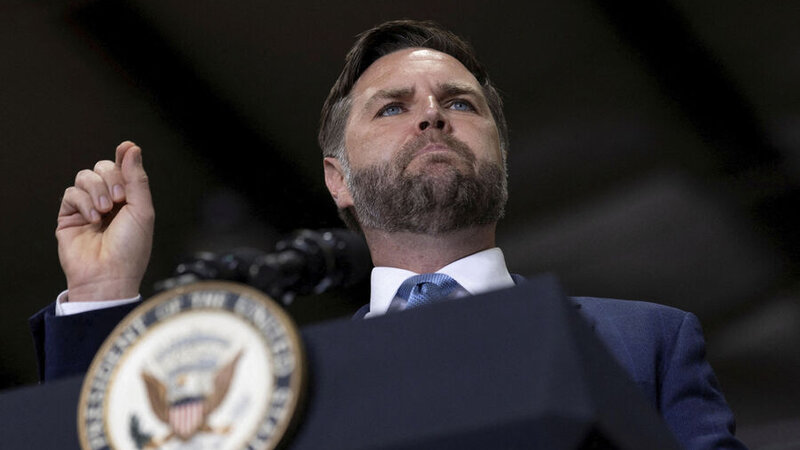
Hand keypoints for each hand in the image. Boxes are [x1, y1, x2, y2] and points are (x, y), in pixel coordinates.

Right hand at [56, 141, 154, 301]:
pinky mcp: (69, 216)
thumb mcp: (142, 210)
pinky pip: (71, 193)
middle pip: (103, 168)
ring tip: (105, 211)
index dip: (124, 157)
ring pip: (85, 177)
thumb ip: (136, 179)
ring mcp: (88, 208)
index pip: (124, 169)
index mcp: (129, 200)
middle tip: (118, 199)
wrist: (108, 275)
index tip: (126, 147)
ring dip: (96, 190)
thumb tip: (131, 148)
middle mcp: (108, 201)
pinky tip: (93, 219)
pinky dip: (83, 202)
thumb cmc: (130, 248)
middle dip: (111, 178)